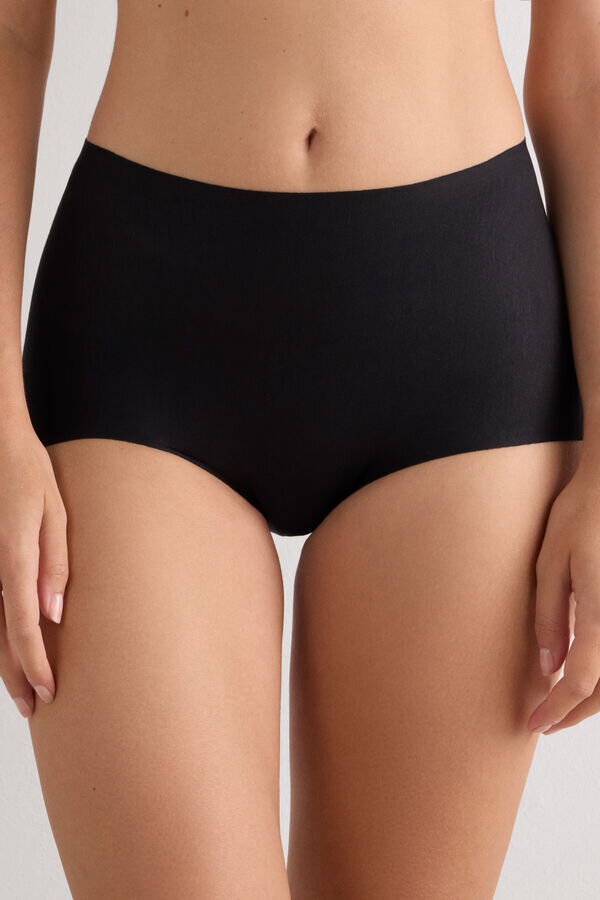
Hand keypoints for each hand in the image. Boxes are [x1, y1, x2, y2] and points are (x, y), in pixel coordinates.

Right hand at [0, 421, 67, 717]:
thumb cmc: (29, 474)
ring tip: (24, 692)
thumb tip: (55, 613)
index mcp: (13, 558)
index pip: (23, 625)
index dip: (36, 662)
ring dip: (5, 663)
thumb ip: (55, 562)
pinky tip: (9, 653)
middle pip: (0, 636)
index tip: (50, 691)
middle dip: (18, 675)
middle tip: (37, 707)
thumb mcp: (53, 511)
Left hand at [529, 457, 599, 734]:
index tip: (533, 724)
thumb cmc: (583, 515)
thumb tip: (547, 668)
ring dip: (597, 699)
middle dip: (576, 713)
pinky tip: (588, 673)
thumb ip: (550, 618)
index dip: (556, 710)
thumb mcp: (552, 563)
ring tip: (564, 703)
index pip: (579, 682)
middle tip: (545, 721)